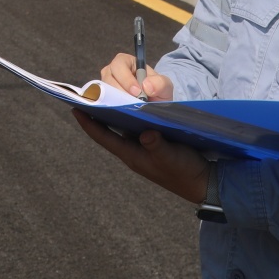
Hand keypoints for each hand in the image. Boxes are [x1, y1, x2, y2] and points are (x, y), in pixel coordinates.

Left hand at [71, 109, 211, 204]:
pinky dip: (131, 116)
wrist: (203, 182)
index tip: (75, 108)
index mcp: (132, 155)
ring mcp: (144, 148)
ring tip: (106, 96)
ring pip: (123, 128)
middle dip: (98, 114)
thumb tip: (145, 133)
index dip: (88, 123)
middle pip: (110, 130)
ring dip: (114, 113)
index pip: (104, 137)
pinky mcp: (154, 144)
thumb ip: (157, 145)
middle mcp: (133, 151)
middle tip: (89, 96)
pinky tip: (132, 105)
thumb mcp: (170, 157)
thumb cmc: (184, 171)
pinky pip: (137, 128)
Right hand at [102, 53, 173, 101]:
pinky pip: (103, 100)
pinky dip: (112, 105)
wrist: (154, 104)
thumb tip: (146, 86)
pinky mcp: (105, 96)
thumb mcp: (165, 85)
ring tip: (129, 107)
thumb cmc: (157, 90)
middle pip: (108, 77)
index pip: (119, 65)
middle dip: (120, 90)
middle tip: (133, 101)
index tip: (137, 92)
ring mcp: (107, 84)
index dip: (126, 79)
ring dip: (116, 99)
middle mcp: (113, 71)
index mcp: (127, 62)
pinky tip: (122, 110)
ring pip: (104, 89)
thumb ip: (160, 83)